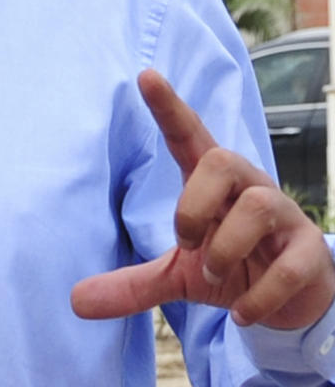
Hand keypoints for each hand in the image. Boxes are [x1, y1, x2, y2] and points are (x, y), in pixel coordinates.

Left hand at [71, 69, 334, 330]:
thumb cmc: (232, 268)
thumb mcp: (178, 276)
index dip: (170, 107)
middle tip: (184, 242)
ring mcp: (285, 218)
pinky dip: (259, 294)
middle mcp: (250, 189)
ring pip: (258, 205)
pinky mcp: (310, 254)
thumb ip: (132, 284)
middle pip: (223, 160)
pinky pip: (289, 265)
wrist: (293, 301)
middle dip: (193, 203)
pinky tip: (240, 311)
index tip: (145, 75)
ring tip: (213, 276)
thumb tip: (75, 302)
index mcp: (214, 185)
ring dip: (225, 248)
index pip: (191, 135)